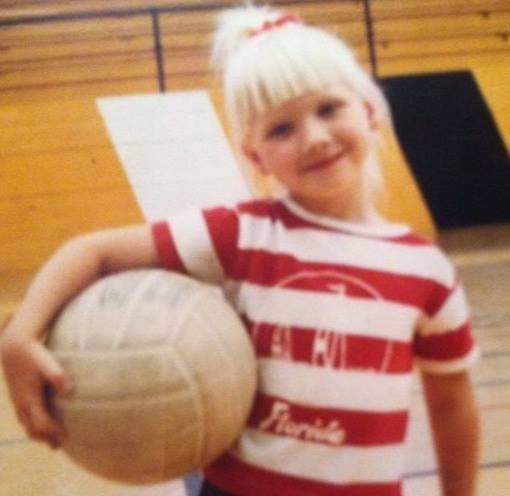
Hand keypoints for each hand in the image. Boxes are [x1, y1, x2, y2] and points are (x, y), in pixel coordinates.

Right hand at [1, 333, 71, 448]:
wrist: (14, 347)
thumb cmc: (33, 355)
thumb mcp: (47, 363)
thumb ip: (57, 376)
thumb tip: (69, 390)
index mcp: (30, 399)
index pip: (41, 424)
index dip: (52, 432)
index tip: (65, 437)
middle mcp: (22, 404)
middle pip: (32, 429)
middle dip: (45, 438)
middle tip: (58, 446)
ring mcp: (17, 401)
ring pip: (26, 425)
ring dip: (38, 434)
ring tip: (51, 440)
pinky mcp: (16, 397)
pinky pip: (23, 418)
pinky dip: (32, 425)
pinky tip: (40, 422)